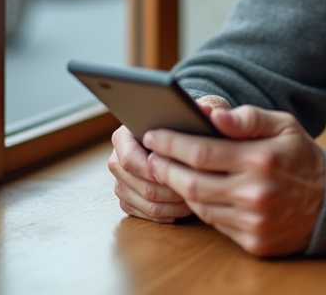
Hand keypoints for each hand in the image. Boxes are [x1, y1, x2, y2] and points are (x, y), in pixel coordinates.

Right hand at [108, 95, 231, 222]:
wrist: (182, 136)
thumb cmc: (190, 122)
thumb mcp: (199, 110)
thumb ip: (204, 109)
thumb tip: (208, 112)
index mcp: (124, 135)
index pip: (128, 159)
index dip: (152, 169)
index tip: (176, 170)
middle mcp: (117, 159)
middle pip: (137, 184)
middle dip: (168, 190)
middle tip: (194, 188)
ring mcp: (122, 182)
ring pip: (144, 202)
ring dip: (171, 204)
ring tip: (195, 198)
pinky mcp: (129, 200)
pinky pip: (145, 215)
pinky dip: (167, 213)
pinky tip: (185, 208)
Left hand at [145, 105, 325, 256]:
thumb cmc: (302, 157)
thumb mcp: (283, 125)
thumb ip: (246, 118)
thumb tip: (209, 114)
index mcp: (261, 160)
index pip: (201, 152)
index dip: (171, 143)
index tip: (153, 134)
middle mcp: (256, 194)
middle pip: (192, 182)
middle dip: (164, 167)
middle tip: (149, 155)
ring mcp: (254, 222)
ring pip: (200, 205)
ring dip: (178, 188)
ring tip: (166, 171)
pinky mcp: (254, 242)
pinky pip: (214, 223)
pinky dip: (200, 206)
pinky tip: (194, 192)